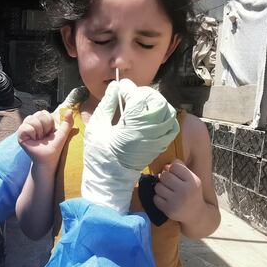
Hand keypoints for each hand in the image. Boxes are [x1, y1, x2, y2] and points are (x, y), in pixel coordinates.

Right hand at [18, 109, 73, 168]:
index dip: (49, 123)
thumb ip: (68, 122)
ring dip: (39, 131)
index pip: (44, 112)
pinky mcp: (20, 134)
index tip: (50, 133)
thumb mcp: (63, 133)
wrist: (48, 159)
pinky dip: (32, 133)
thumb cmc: (54, 148)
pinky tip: (33, 140)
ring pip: (32, 119)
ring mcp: (25, 128)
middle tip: (44, 137)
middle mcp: (32, 123)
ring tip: (38, 139)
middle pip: (38, 114)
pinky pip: (26, 127)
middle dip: (45, 127)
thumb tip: (70, 111)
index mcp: (41, 121)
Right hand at [81, 79, 178, 212]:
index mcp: (132, 126)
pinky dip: (163, 116)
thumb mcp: (97, 126)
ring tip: (139, 104)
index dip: (128, 88)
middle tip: (129, 95)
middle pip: (155, 101)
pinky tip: (150, 116)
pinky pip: (170, 124)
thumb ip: (107, 104)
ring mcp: (157, 138)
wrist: (109, 180)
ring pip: (166, 110)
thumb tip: (115, 87)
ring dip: (154, 103)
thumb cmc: (99, 154)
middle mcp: (149, 131)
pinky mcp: (161, 145)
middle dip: (142, 94)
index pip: (137, 96)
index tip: (119, 87)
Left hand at [153, 161, 203, 223]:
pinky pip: (155, 198)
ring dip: (160, 188)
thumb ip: (180, 168)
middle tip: (169, 183)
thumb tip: (165, 166)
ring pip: (158, 187)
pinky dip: (158, 198)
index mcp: (193, 181)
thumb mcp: (192, 179)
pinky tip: (165, 199)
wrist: (196, 214)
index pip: (175, 166)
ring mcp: (176, 201)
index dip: (172, 169)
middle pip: (164, 176)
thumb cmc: (191, 193)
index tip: (174, 174)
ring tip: (167, 191)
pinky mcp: (168, 210)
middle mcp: (185, 191)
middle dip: (164, 178)